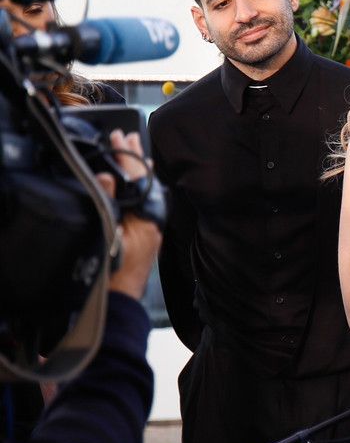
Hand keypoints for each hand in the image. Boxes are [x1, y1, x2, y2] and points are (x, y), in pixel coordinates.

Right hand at [96, 130, 161, 299]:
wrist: (117, 306)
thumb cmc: (111, 276)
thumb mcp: (104, 237)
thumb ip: (105, 205)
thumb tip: (105, 176)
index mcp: (145, 219)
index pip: (136, 177)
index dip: (125, 155)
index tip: (118, 135)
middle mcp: (153, 222)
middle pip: (145, 182)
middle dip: (135, 158)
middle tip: (128, 135)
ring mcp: (150, 231)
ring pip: (146, 192)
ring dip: (138, 171)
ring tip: (135, 150)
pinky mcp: (145, 239)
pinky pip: (145, 204)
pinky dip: (139, 188)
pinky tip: (137, 182)